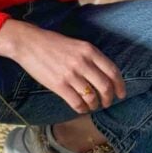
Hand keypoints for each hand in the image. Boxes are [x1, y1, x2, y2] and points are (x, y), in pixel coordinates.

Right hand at [0, 19, 125, 113]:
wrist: (30, 43)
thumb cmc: (54, 44)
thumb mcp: (78, 45)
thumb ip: (91, 58)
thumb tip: (105, 76)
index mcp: (90, 50)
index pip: (112, 71)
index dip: (120, 85)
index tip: (121, 94)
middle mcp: (83, 62)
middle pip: (105, 86)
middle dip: (109, 98)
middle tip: (107, 103)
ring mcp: (71, 74)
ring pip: (91, 97)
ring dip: (95, 105)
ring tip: (93, 106)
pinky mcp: (59, 85)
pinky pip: (76, 103)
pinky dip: (82, 109)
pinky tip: (81, 108)